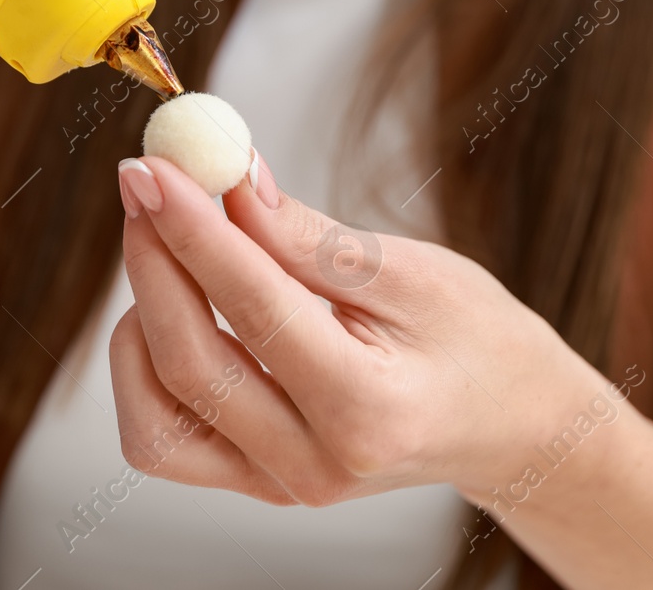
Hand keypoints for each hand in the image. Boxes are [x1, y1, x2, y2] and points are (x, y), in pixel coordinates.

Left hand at [109, 152, 610, 506]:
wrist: (510, 425)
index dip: (192, 229)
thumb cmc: (476, 340)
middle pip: (189, 363)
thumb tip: (226, 181)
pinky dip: (147, 367)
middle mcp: (315, 465)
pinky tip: (177, 309)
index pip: (252, 307)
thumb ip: (308, 236)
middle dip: (153, 261)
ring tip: (175, 247)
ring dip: (142, 318)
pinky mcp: (254, 483)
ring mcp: (279, 486)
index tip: (153, 168)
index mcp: (367, 411)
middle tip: (146, 182)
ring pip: (156, 416)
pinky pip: (163, 437)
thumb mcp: (411, 272)